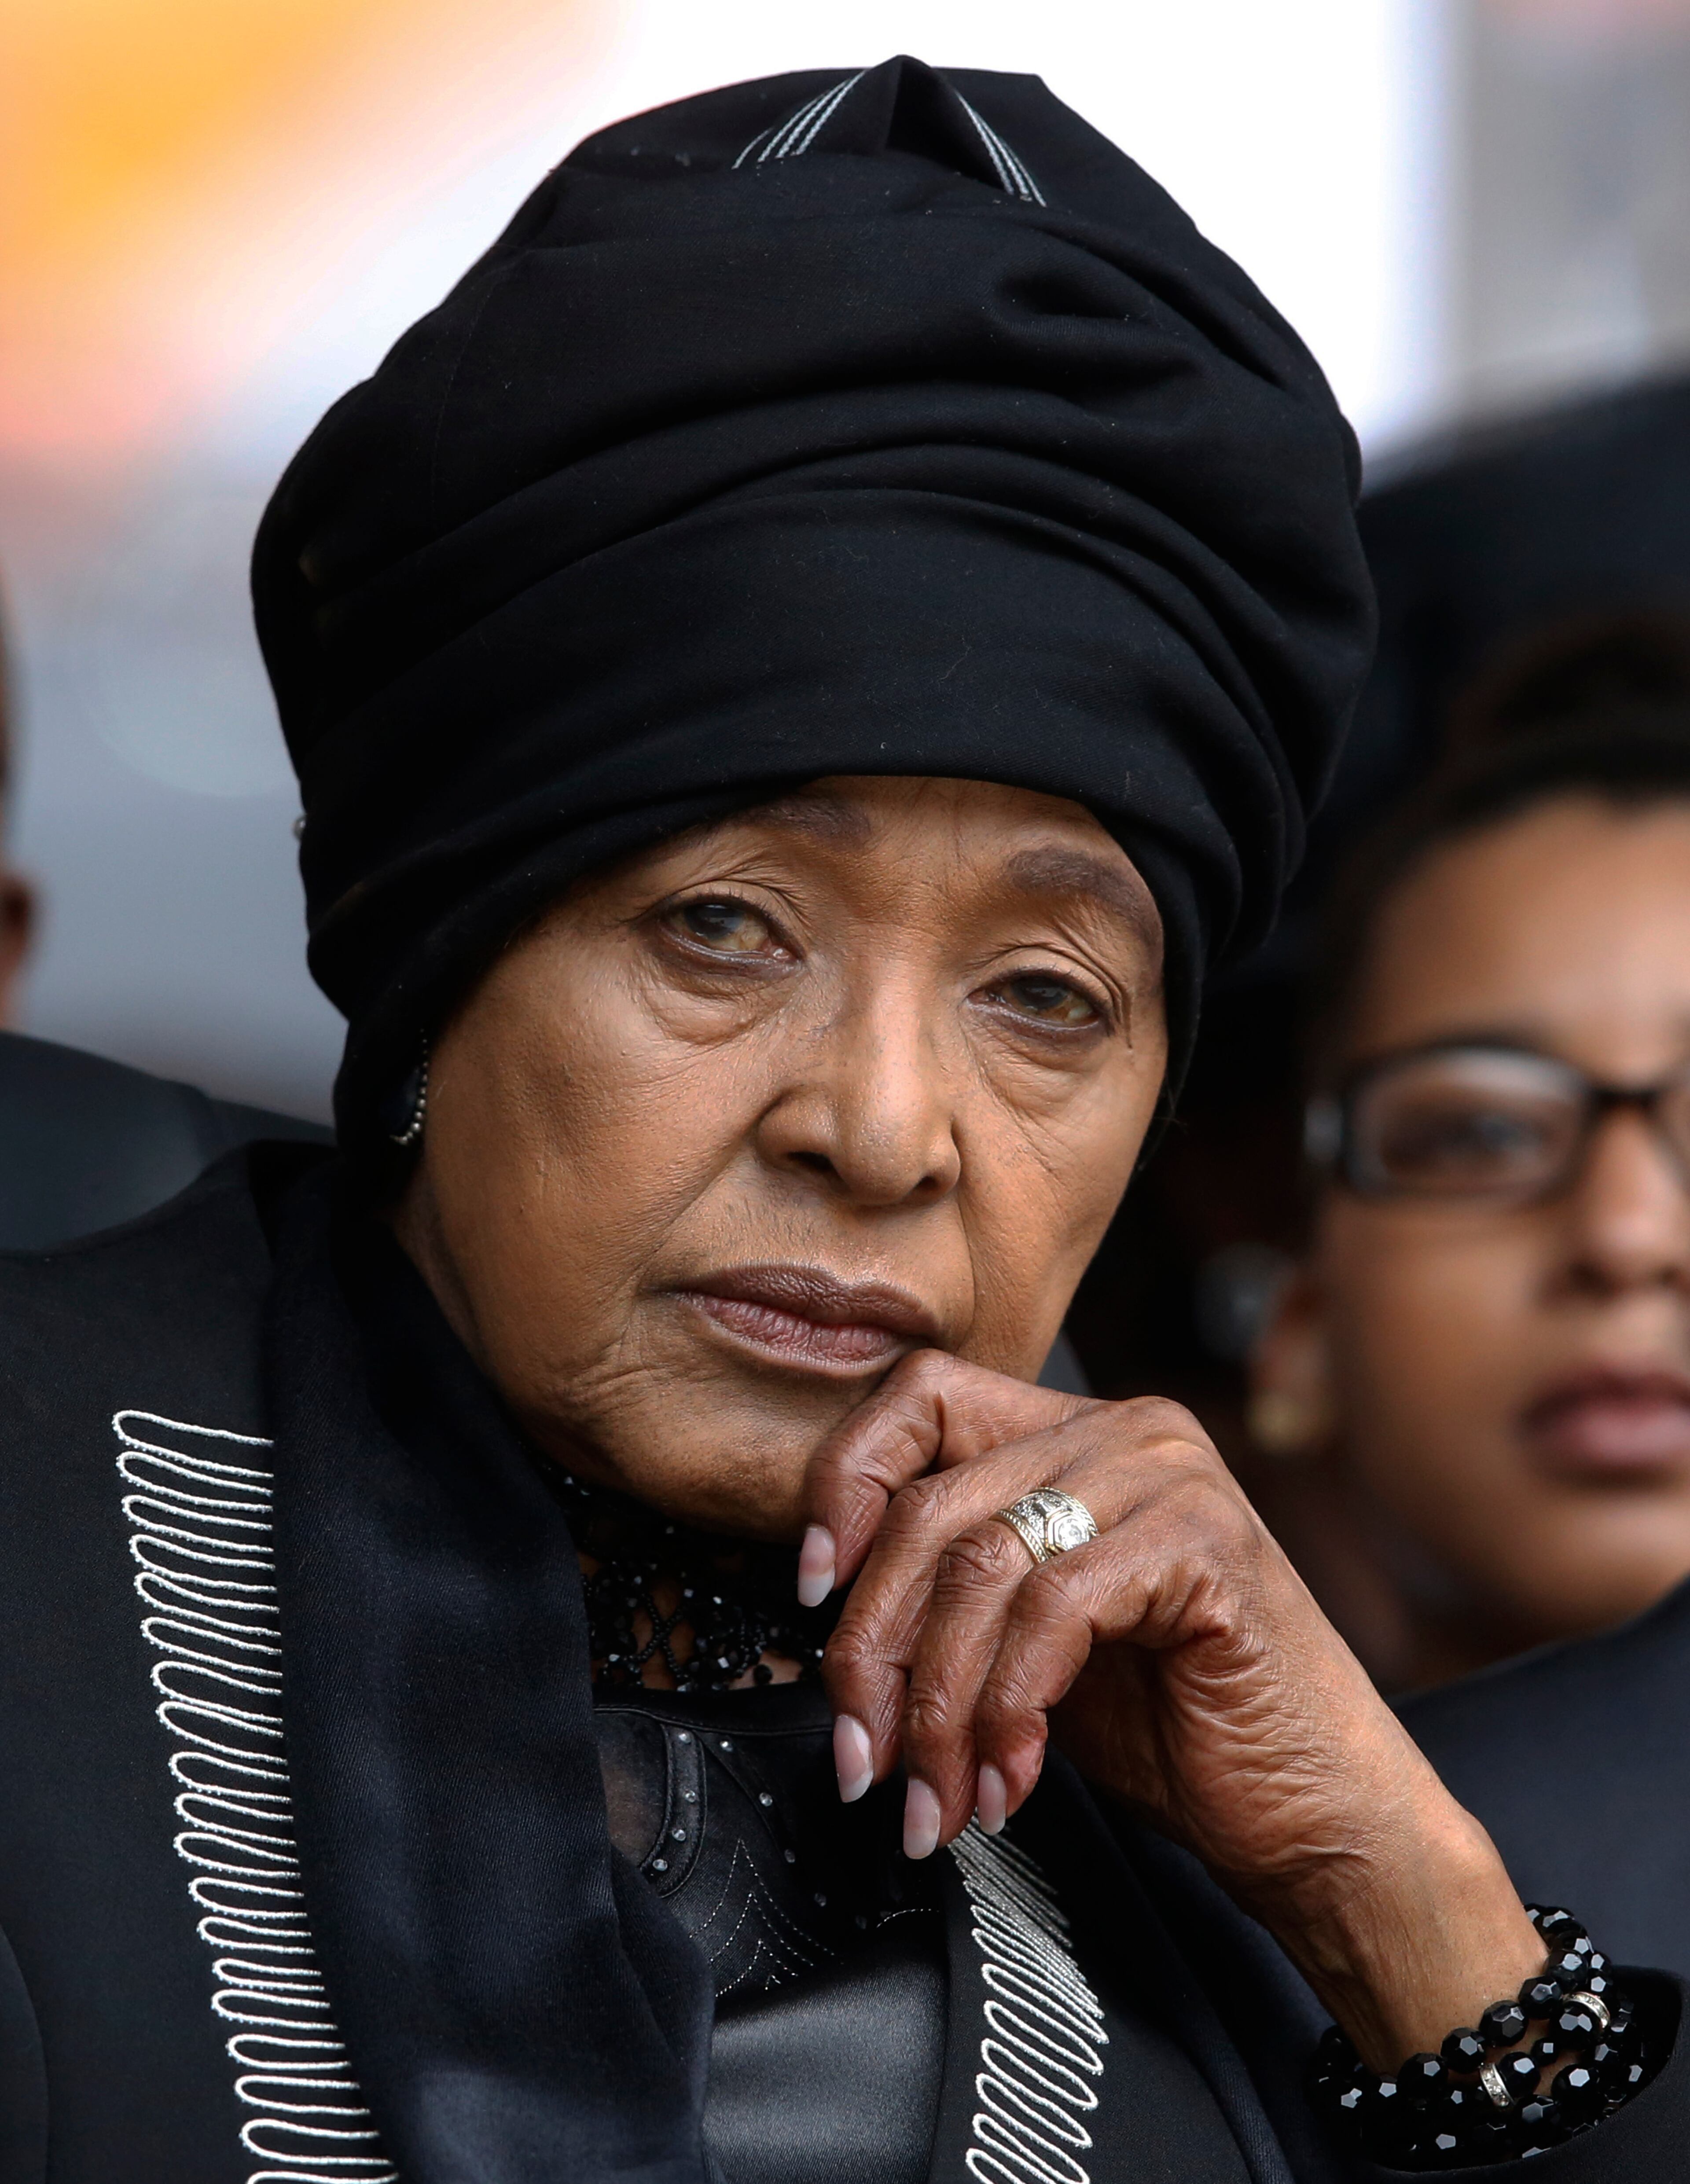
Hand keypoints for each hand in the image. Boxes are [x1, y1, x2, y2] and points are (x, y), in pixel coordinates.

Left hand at [802, 1351, 1542, 2069]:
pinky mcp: (1205, 1542)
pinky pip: (1052, 1613)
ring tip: (935, 1796)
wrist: (1314, 1815)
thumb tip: (821, 1613)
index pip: (919, 1397)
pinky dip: (1007, 1710)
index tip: (810, 1592)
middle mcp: (1123, 1430)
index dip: (844, 1485)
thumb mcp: (1029, 1642)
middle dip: (874, 1648)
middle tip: (863, 1757)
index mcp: (1075, 1434)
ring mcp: (1169, 1476)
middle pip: (930, 1504)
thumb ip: (951, 1597)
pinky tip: (1010, 1779)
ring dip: (934, 1706)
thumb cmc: (1175, 1730)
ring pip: (979, 1566)